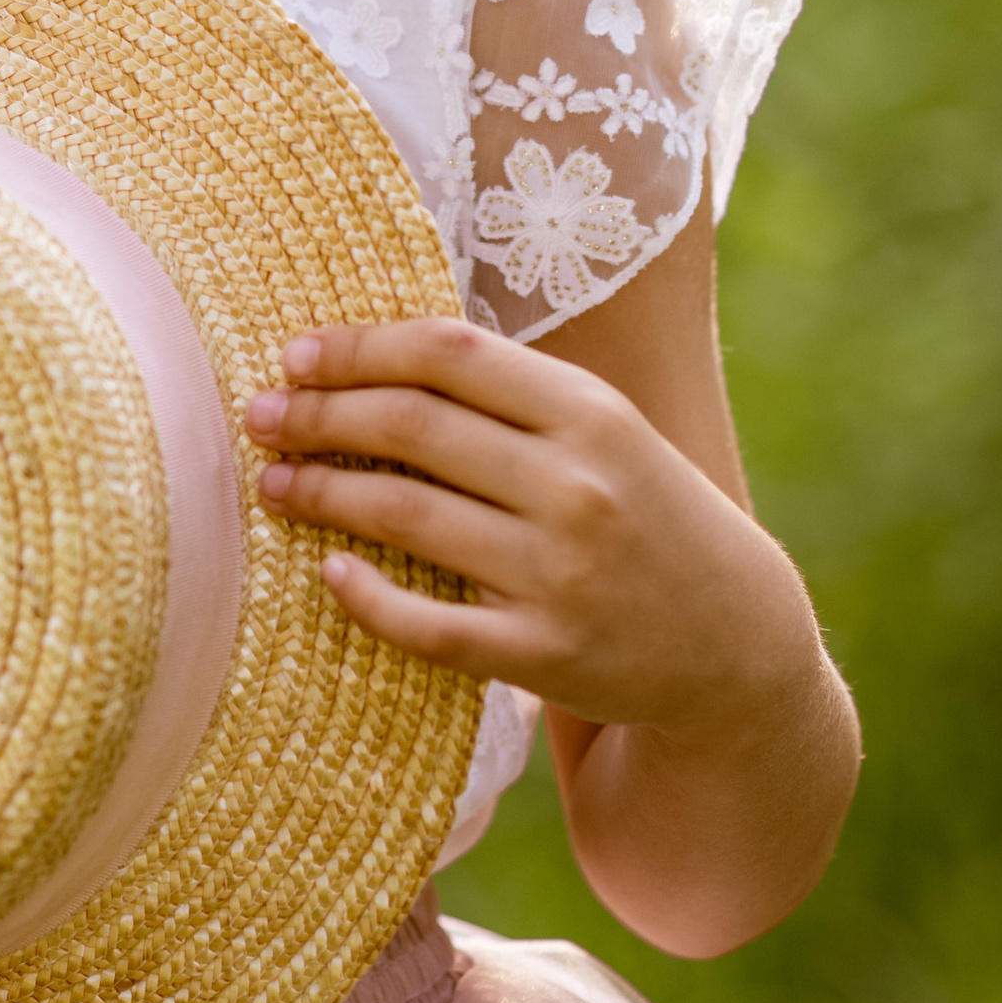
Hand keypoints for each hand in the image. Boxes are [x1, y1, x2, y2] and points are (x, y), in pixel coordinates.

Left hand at [243, 313, 819, 753]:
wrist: (739, 643)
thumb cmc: (647, 515)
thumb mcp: (606, 432)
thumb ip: (512, 395)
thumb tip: (375, 358)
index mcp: (589, 412)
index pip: (447, 353)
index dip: (357, 347)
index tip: (295, 353)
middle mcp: (575, 485)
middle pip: (412, 427)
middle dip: (319, 415)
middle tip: (261, 416)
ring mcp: (560, 573)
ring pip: (407, 516)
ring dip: (322, 493)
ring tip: (273, 483)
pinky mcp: (545, 654)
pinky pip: (430, 625)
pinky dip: (367, 596)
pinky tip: (327, 571)